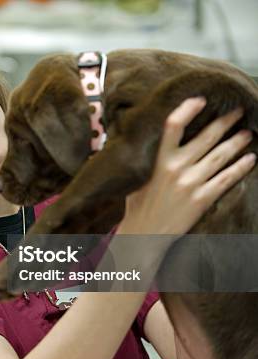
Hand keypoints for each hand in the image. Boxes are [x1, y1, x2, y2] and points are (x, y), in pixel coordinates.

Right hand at [118, 97, 254, 235]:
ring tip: (247, 133)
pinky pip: (227, 178)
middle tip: (238, 111)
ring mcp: (191, 183)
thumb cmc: (138, 206)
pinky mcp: (202, 199)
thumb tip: (143, 140)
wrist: (144, 234)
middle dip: (225, 122)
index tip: (201, 100)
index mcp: (158, 160)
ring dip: (237, 142)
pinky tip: (251, 159)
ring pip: (220, 156)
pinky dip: (241, 167)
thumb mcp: (136, 178)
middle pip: (206, 137)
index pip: (174, 126)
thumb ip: (146, 159)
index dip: (188, 109)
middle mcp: (176, 168)